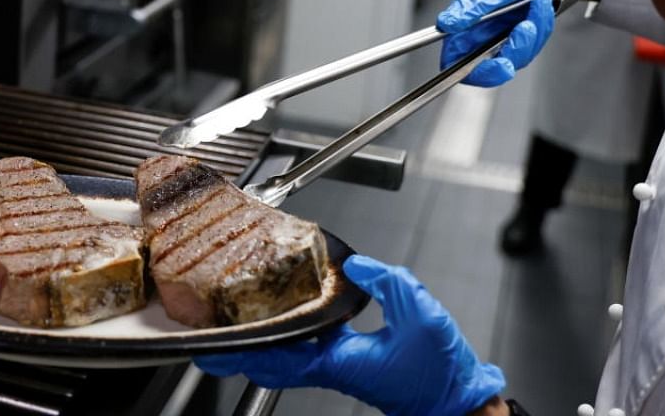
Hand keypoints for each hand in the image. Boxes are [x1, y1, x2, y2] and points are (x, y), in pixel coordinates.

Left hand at [195, 255, 504, 415]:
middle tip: (209, 329)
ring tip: (235, 318)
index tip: (214, 344)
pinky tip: (283, 314)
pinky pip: (302, 350)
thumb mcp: (421, 314)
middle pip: (270, 359)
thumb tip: (358, 265)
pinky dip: (284, 335)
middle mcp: (330, 367)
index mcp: (338, 360)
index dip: (243, 348)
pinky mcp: (345, 363)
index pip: (277, 356)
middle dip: (238, 346)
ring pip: (283, 357)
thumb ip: (388, 283)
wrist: (455, 398)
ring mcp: (335, 367)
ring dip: (259, 339)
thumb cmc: (439, 370)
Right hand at [436, 0, 573, 86]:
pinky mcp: (522, 33)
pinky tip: (542, 7)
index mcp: (464, 21)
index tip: (497, 66)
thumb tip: (447, 24)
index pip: (456, 60)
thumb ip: (470, 6)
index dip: (472, 72)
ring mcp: (502, 34)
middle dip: (514, 51)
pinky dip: (542, 27)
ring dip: (532, 34)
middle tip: (525, 31)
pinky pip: (532, 45)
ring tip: (538, 4)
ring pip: (516, 56)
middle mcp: (481, 31)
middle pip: (490, 65)